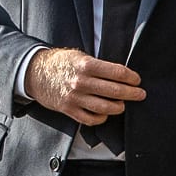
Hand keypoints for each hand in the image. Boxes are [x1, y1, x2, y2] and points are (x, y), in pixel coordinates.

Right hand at [24, 47, 145, 127]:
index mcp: (86, 65)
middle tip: (140, 94)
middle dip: (132, 94)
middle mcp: (81, 82)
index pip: (117, 73)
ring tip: (123, 105)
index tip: (137, 80)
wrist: (34, 73)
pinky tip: (105, 112)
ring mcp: (75, 98)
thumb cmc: (60, 62)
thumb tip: (121, 74)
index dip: (131, 78)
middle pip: (115, 91)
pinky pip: (91, 119)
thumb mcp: (79, 56)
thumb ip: (98, 65)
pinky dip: (102, 117)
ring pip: (105, 108)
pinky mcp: (69, 110)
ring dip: (119, 107)